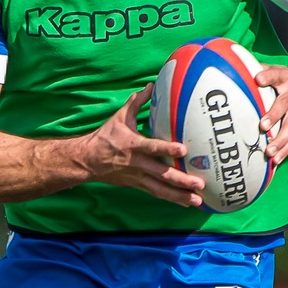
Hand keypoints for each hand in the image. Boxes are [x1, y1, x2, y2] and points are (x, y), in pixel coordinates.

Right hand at [78, 88, 203, 205]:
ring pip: (160, 189)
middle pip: (161, 174)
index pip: (152, 147)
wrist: (87, 161)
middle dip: (180, 180)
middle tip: (199, 183)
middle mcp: (137, 163)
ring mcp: (137, 177)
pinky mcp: (137, 185)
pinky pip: (157, 193)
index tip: (183, 150)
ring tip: (198, 200)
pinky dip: (172, 199)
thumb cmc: (105, 137)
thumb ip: (137, 101)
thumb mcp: (119, 117)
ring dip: (180, 195)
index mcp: (133, 145)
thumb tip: (151, 84)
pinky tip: (188, 202)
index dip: (167, 149)